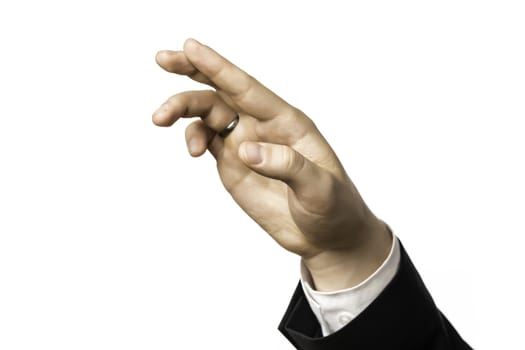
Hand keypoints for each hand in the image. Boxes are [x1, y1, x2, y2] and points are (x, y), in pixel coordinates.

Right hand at [153, 39, 390, 290]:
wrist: (325, 236)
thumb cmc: (333, 207)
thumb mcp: (320, 188)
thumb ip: (287, 166)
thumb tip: (246, 150)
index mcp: (287, 122)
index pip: (248, 88)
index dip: (219, 67)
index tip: (191, 47)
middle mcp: (263, 126)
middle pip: (222, 90)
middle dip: (192, 70)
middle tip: (163, 57)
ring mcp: (246, 144)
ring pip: (208, 113)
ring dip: (183, 110)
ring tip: (159, 118)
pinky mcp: (233, 164)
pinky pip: (206, 139)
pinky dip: (192, 137)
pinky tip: (192, 150)